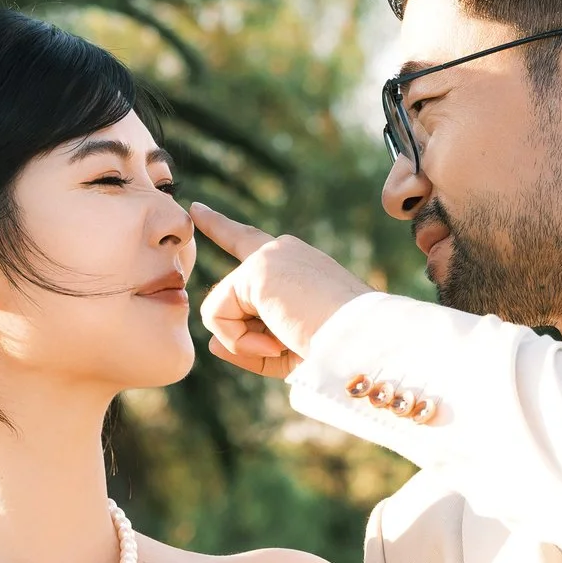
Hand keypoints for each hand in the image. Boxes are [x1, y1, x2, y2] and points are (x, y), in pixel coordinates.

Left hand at [191, 202, 367, 379]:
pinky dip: (240, 340)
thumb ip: (251, 344)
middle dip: (241, 335)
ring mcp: (267, 256)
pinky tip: (277, 339)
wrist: (365, 342)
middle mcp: (281, 252)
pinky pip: (218, 316)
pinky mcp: (255, 270)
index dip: (220, 227)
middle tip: (284, 342)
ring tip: (287, 342)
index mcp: (296, 264)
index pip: (249, 243)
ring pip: (222, 311)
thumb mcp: (290, 350)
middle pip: (229, 295)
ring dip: (247, 341)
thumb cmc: (337, 352)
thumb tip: (212, 344)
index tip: (196, 210)